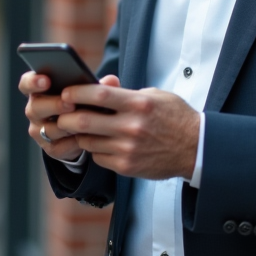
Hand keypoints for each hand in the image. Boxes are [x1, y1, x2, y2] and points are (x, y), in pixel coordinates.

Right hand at [19, 71, 88, 162]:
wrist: (84, 130)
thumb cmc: (82, 102)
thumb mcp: (88, 90)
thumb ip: (97, 83)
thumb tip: (112, 81)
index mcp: (39, 90)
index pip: (26, 84)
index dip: (33, 82)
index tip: (46, 80)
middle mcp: (35, 109)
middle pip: (35, 107)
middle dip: (53, 105)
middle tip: (69, 103)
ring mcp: (39, 130)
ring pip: (47, 128)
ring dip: (65, 125)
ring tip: (82, 121)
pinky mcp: (50, 147)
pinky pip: (59, 145)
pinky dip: (73, 141)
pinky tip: (85, 136)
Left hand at [55, 76, 199, 180]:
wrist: (195, 149)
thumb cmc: (175, 118)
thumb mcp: (155, 96)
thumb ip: (127, 94)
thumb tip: (99, 88)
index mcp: (138, 104)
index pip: (99, 94)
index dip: (77, 92)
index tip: (66, 92)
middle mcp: (131, 126)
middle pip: (84, 121)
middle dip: (66, 117)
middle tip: (60, 114)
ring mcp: (128, 149)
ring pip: (87, 141)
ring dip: (79, 134)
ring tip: (79, 128)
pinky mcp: (127, 167)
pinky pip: (98, 157)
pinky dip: (94, 150)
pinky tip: (100, 143)